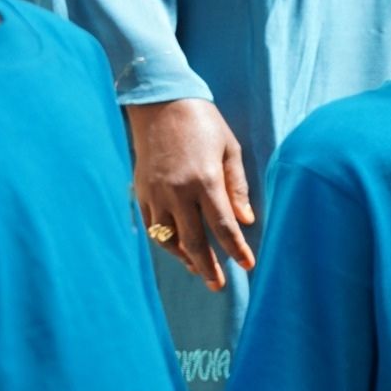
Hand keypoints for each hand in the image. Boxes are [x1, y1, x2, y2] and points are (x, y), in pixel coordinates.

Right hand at [124, 99, 252, 289]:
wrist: (161, 104)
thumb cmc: (203, 123)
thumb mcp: (230, 149)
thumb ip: (237, 187)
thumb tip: (246, 220)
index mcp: (204, 180)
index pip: (223, 226)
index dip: (236, 249)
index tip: (248, 265)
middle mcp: (178, 192)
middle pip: (194, 241)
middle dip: (207, 267)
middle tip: (218, 286)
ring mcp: (156, 194)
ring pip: (169, 238)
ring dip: (185, 258)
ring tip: (200, 272)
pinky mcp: (141, 192)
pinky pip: (154, 227)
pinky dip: (167, 242)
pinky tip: (180, 250)